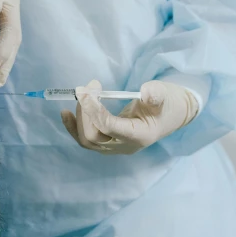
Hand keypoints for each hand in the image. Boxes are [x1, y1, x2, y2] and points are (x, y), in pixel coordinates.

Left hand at [61, 79, 198, 154]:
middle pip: (93, 136)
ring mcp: (114, 148)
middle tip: (86, 88)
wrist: (169, 116)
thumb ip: (156, 94)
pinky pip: (86, 140)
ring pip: (87, 141)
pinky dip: (74, 127)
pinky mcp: (107, 144)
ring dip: (78, 118)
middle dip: (85, 111)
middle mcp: (124, 146)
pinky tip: (65, 114)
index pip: (109, 127)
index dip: (94, 110)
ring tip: (79, 95)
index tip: (87, 90)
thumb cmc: (166, 104)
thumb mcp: (165, 94)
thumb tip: (146, 91)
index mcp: (139, 136)